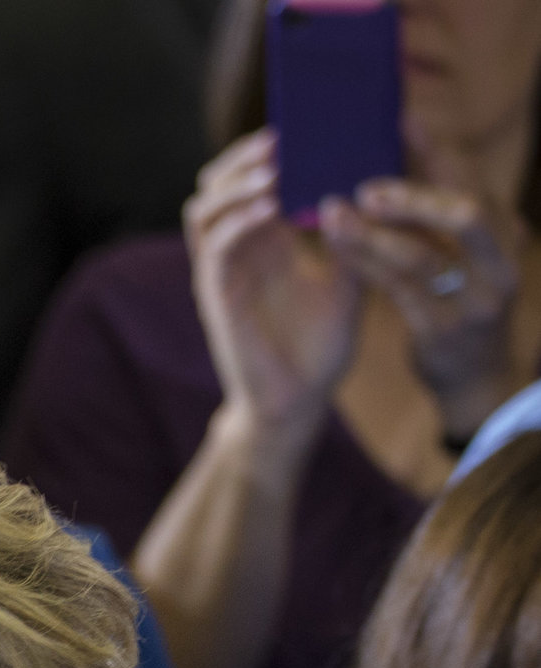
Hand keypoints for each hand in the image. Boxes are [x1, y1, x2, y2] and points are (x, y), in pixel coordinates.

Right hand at [183, 130, 363, 457]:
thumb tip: (367, 180)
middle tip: (282, 138)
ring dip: (237, 182)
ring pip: (203, 208)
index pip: (248, 181)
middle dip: (243, 157)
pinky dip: (238, 219)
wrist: (300, 401)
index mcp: (264, 241)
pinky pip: (215, 246)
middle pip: (215, 185)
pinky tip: (270, 205)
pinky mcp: (216, 296)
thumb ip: (354, 232)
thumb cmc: (321, 344)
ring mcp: (221, 272)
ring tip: (274, 167)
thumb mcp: (352, 275)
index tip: (299, 127)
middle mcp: (236, 251)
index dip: (264, 151)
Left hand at [321, 150, 525, 439]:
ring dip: (373, 232)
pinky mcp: (441, 331)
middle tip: (365, 185)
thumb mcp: (464, 254)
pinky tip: (337, 248)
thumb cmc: (460, 299)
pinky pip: (397, 291)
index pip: (476, 182)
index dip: (439, 151)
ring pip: (422, 257)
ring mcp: (473, 300)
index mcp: (505, 236)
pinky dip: (365, 265)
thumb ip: (437, 214)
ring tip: (333, 211)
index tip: (402, 120)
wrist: (476, 378)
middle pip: (464, 215)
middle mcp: (499, 265)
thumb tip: (396, 153)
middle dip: (413, 195)